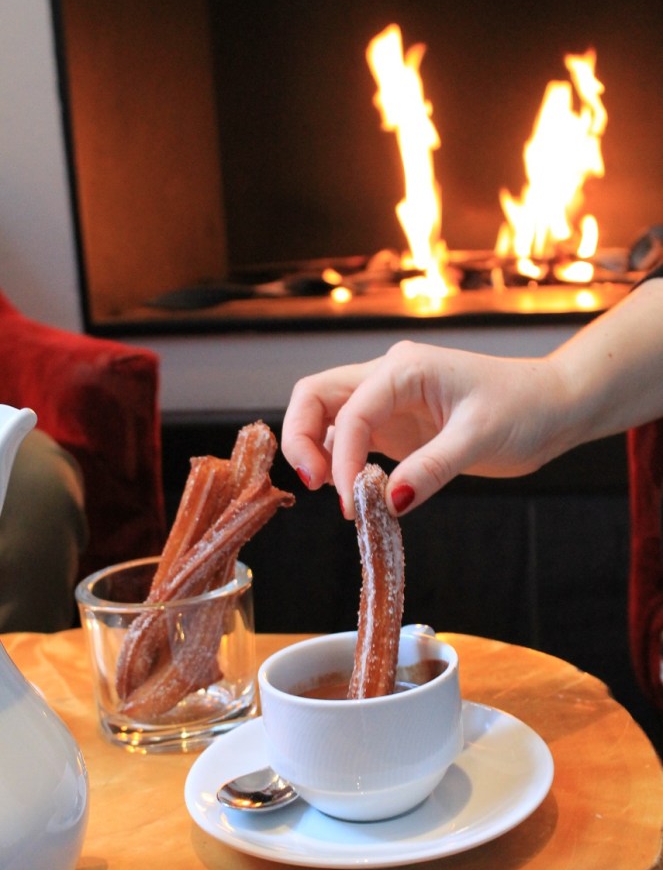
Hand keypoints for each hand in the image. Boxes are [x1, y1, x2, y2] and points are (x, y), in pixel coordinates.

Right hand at [282, 339, 567, 517]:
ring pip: (327, 416)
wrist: (553, 407)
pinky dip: (339, 461)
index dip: (340, 457)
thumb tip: (389, 502)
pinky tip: (350, 489)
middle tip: (314, 487)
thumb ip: (432, 468)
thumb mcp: (479, 437)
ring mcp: (389, 401)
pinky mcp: (396, 425)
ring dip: (316, 450)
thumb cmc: (524, 409)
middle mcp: (388, 377)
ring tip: (332, 494)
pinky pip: (350, 438)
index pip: (350, 411)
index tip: (350, 501)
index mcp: (404, 368)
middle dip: (302, 440)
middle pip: (316, 397)